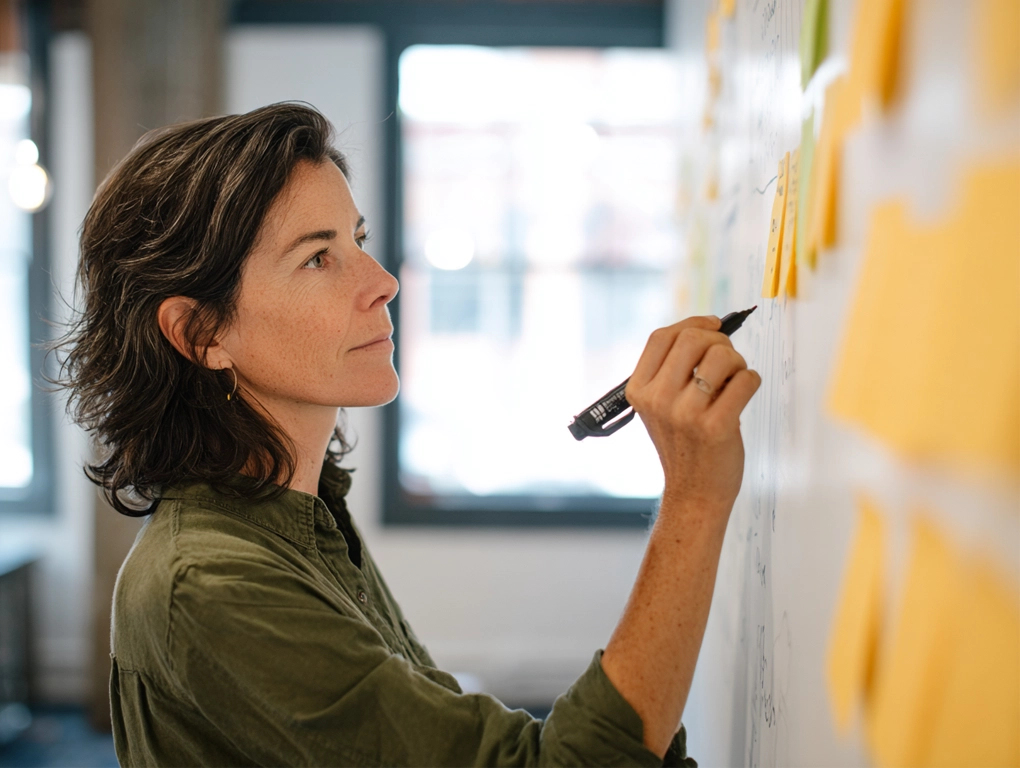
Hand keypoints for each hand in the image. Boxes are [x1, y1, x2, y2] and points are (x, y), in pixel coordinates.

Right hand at [625, 316, 760, 522]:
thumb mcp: (661, 406)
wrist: (693, 493)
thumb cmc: (684, 444)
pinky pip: (745, 380)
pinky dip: (751, 380)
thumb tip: (708, 327)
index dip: (692, 322)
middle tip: (728, 359)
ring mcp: (685, 414)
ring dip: (737, 362)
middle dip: (719, 341)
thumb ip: (673, 370)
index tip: (712, 324)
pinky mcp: (716, 427)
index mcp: (639, 390)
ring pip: (722, 355)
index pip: (661, 337)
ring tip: (734, 381)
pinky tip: (742, 395)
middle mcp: (658, 400)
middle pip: (693, 339)